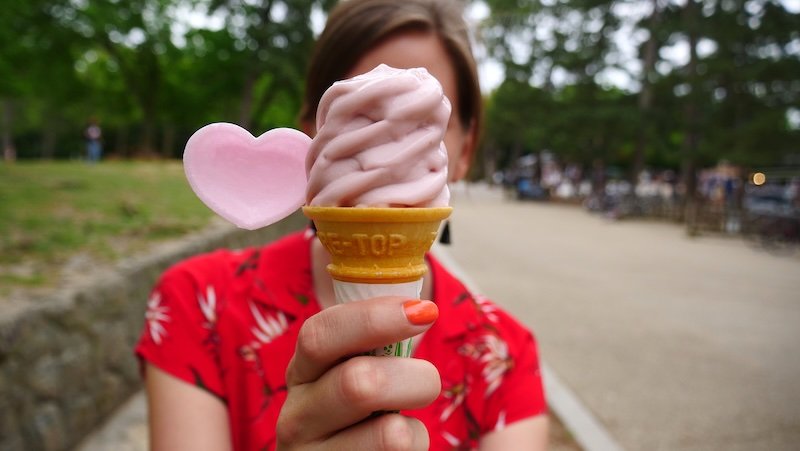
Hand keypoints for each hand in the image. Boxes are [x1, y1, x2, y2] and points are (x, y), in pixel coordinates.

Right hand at [276, 296, 440, 449]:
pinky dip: (416, 450)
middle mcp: (297, 417)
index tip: (422, 311)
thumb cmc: (362, 413)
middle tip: (429, 379)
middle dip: (412, 376)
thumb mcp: (355, 372)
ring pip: (389, 435)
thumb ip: (375, 343)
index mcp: (302, 373)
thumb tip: (422, 307)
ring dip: (415, 425)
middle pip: (358, 384)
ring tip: (406, 426)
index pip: (319, 335)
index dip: (372, 317)